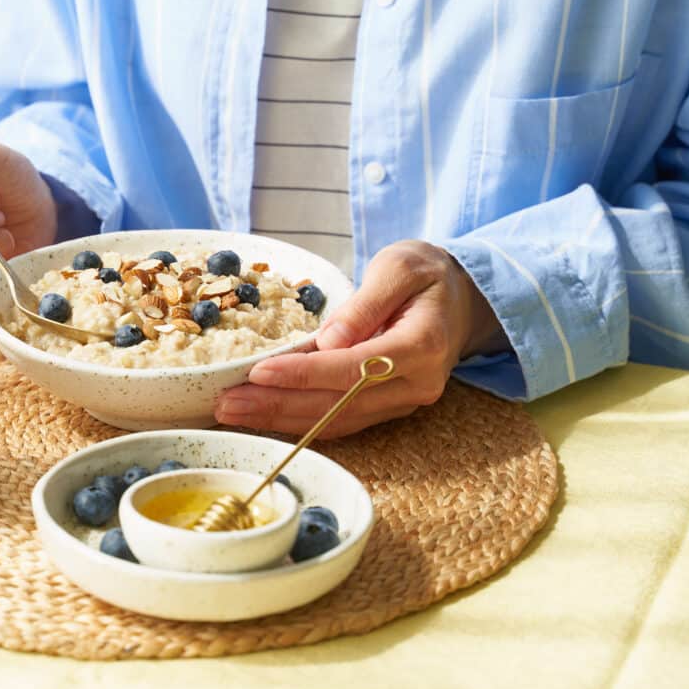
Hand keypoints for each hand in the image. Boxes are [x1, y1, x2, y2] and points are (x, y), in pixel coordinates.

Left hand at [214, 240, 508, 436]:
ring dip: (280, 420)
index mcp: (422, 345)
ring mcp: (403, 403)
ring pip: (336, 421)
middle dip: (278, 405)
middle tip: (225, 403)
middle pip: (339, 404)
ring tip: (231, 413)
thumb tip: (327, 340)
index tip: (259, 373)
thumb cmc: (428, 274)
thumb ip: (365, 303)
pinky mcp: (388, 408)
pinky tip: (261, 417)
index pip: (355, 368)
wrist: (463, 298)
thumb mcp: (400, 267)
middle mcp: (415, 384)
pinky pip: (341, 422)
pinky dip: (299, 422)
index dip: (304, 374)